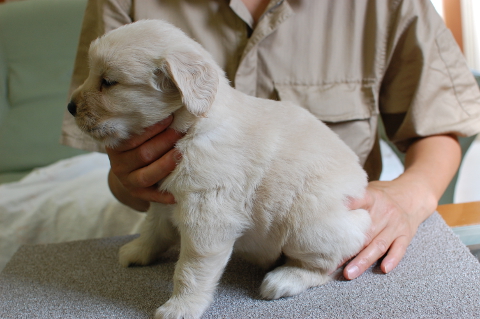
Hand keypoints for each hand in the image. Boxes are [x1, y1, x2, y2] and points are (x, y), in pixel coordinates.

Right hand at [106, 115, 183, 210]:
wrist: (129, 169)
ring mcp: (127, 181)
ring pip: (147, 175)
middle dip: (165, 142)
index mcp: (116, 146)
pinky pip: (151, 196)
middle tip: (181, 132)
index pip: (133, 137)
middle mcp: (118, 164)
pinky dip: (164, 195)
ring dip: (166, 164)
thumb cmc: (139, 143)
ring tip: (182, 154)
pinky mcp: (138, 194)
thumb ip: (146, 123)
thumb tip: (173, 105)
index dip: (153, 128)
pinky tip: (177, 193)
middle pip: (143, 154)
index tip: (170, 117)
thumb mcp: (136, 133)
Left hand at [342, 134, 460, 278]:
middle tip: (330, 263)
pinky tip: (384, 269)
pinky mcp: (406, 235)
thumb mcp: (368, 190)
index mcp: (372, 198)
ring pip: (378, 245)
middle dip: (347, 250)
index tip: (330, 220)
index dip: (346, 209)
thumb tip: (324, 205)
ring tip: (349, 273)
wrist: (412, 195)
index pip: (358, 201)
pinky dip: (392, 259)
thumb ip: (351, 199)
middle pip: (364, 233)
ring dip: (363, 260)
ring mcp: (396, 225)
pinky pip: (400, 248)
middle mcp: (384, 212)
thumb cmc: (382, 196)